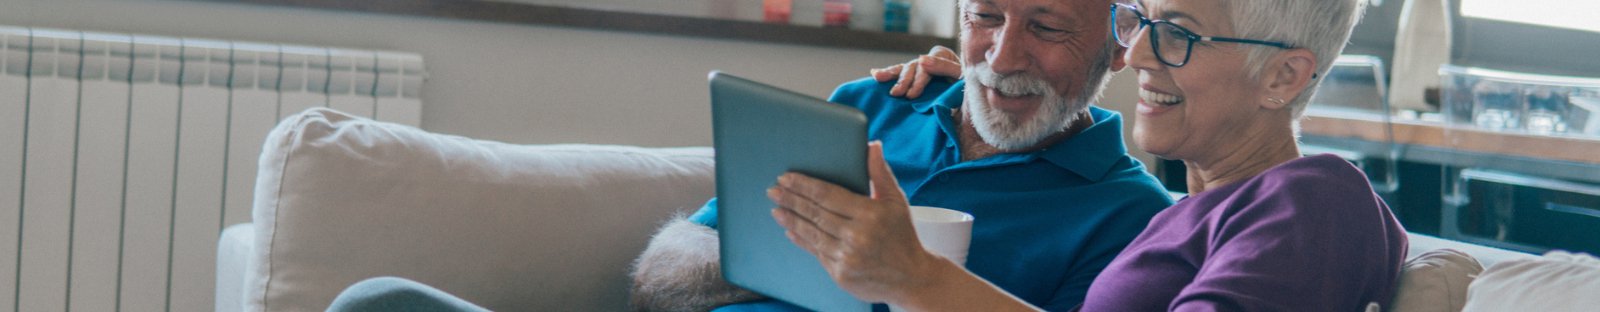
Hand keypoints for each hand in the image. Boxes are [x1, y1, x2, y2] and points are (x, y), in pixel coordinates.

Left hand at [768, 141, 943, 303]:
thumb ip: (880, 173)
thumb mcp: (896, 201)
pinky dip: (801, 239)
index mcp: (870, 214)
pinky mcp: (841, 274)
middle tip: (773, 190)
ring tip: (776, 208)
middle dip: (791, 199)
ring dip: (791, 219)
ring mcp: (847, 257)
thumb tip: (872, 145)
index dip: (804, 185)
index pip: (828, 195)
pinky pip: (816, 252)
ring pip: (812, 233)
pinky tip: (790, 230)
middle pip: (815, 213)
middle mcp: (857, 236)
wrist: (911, 278)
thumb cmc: (902, 235)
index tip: (786, 177)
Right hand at [869, 45, 961, 98]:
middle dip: (904, 80)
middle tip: (897, 94)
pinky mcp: (916, 78)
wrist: (971, 102)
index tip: (911, 95)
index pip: (929, 65)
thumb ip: (946, 68)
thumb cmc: (969, 92)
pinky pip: (901, 74)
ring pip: (905, 68)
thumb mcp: (964, 79)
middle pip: (914, 67)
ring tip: (879, 78)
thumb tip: (922, 60)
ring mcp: (922, 69)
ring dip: (891, 74)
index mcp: (945, 58)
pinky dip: (889, 74)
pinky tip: (875, 74)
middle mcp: (931, 60)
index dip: (919, 81)